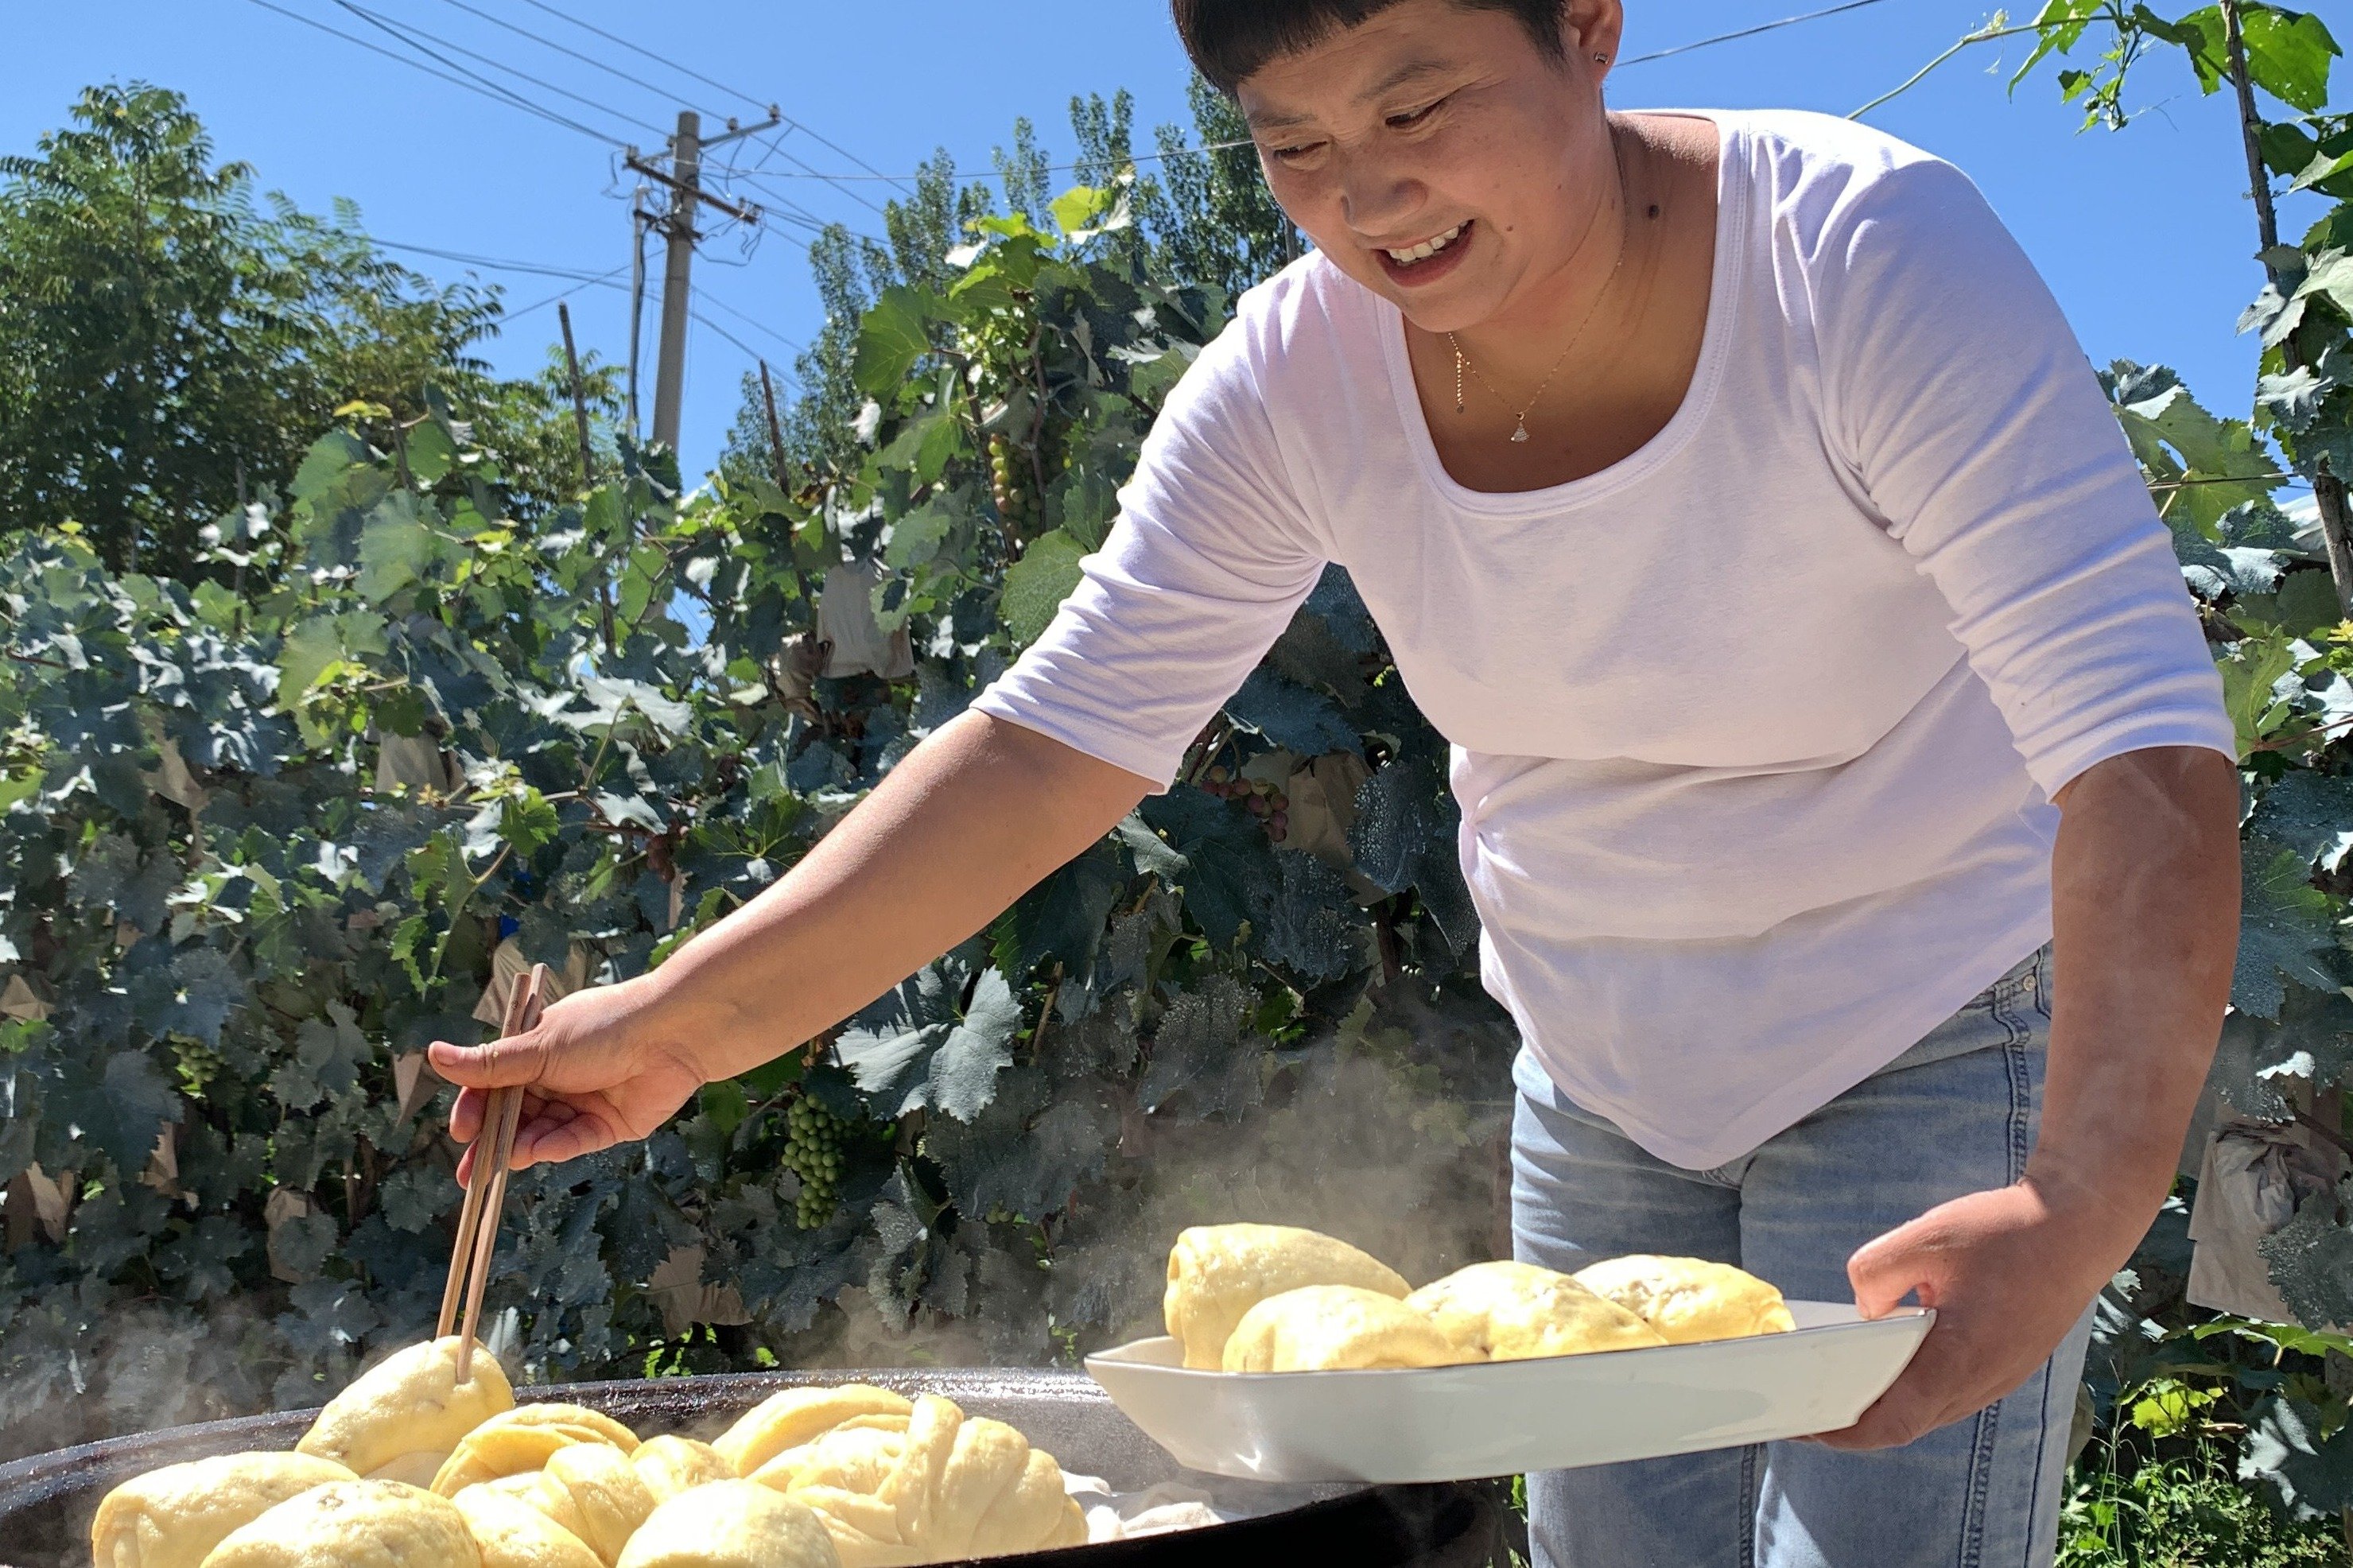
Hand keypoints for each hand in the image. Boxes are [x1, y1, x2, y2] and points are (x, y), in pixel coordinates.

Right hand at [427, 973, 712, 1176]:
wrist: (673, 1034)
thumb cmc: (603, 1028)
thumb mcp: (538, 1047)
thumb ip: (490, 1064)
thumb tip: (433, 1054)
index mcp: (538, 1050)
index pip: (494, 1083)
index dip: (476, 1108)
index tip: (461, 1130)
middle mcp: (558, 1076)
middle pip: (516, 1115)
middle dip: (493, 1142)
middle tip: (469, 1174)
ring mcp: (584, 1101)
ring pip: (543, 1132)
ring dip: (523, 1146)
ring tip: (508, 1159)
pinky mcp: (610, 1124)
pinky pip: (575, 1140)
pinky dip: (557, 1147)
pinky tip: (540, 1151)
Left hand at [1813, 1177, 2123, 1449]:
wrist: (2079, 1225)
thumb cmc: (2008, 1231)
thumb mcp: (1925, 1237)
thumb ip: (1876, 1275)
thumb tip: (1863, 1309)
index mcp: (1961, 1362)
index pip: (1891, 1422)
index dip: (1841, 1432)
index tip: (1801, 1427)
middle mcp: (1982, 1383)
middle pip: (1906, 1423)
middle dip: (1853, 1422)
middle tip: (1805, 1406)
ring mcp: (1999, 1378)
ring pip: (1930, 1410)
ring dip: (1886, 1405)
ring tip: (1836, 1385)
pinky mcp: (2007, 1365)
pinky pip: (1951, 1391)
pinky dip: (1914, 1386)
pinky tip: (1888, 1361)